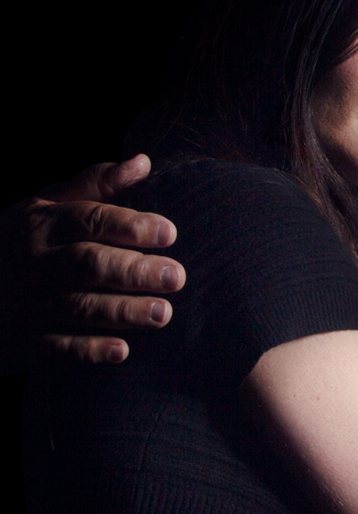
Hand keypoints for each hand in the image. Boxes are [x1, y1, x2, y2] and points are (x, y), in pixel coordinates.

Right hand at [9, 154, 183, 362]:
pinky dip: (87, 350)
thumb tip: (143, 162)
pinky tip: (122, 350)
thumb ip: (97, 185)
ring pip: (76, 306)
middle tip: (176, 276)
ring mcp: (26, 300)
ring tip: (163, 313)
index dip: (130, 225)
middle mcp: (33, 261)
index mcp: (43, 222)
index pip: (90, 220)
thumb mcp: (52, 202)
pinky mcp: (24, 335)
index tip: (170, 232)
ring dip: (121, 311)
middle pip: (87, 264)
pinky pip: (56, 346)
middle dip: (133, 271)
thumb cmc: (31, 235)